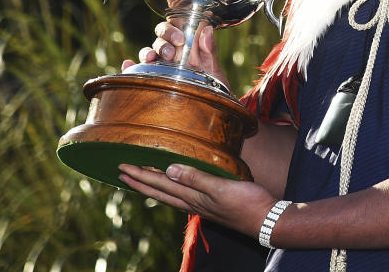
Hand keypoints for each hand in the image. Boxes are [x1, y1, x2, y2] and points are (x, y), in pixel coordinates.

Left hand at [118, 163, 278, 237]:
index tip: (123, 167)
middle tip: (121, 172)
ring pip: (169, 195)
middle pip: (160, 192)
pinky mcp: (211, 204)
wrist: (267, 220)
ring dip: (152, 188)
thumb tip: (168, 169)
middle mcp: (193, 202)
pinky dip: (170, 190)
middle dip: (140, 182)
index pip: (160, 184)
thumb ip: (195, 178)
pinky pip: (182, 196)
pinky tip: (173, 189)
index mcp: (193, 197)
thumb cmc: (247, 203)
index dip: (141, 175)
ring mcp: (202, 205)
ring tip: (139, 181)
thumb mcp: (221, 188)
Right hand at [122, 22, 229, 89]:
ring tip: (150, 58)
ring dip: (147, 53)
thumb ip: (210, 49)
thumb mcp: (214, 68)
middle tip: (169, 54)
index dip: (173, 30)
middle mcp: (170, 53)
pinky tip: (127, 65)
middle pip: (159, 40)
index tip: (180, 38)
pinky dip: (129, 67)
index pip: (173, 30)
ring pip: (148, 53)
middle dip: (162, 44)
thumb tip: (207, 30)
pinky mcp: (152, 79)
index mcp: (185, 46)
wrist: (211, 106)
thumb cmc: (214, 85)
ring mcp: (160, 66)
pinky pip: (136, 71)